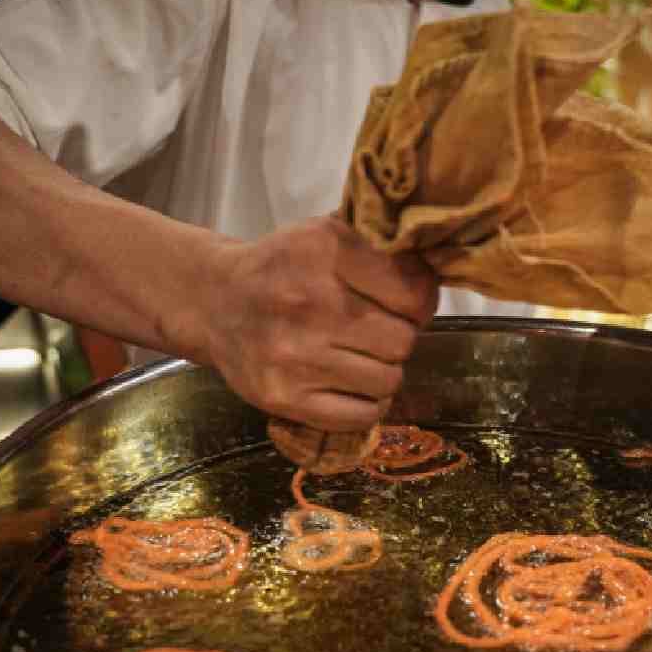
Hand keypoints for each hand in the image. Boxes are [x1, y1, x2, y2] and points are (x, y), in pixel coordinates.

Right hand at [204, 216, 438, 430]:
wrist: (214, 302)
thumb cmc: (281, 269)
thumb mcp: (326, 235)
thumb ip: (382, 250)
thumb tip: (436, 280)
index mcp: (325, 251)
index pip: (414, 294)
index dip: (419, 302)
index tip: (405, 304)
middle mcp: (310, 303)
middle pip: (403, 341)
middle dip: (398, 338)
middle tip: (377, 332)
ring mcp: (296, 356)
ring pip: (387, 380)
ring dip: (382, 372)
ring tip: (359, 357)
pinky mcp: (285, 398)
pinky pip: (362, 416)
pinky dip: (366, 404)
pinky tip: (350, 385)